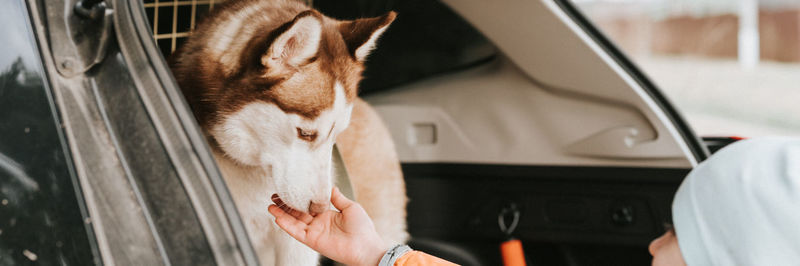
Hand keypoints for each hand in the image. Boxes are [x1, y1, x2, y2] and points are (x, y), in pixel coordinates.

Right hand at [268, 187, 388, 265]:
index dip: (299, 198)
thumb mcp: (350, 206)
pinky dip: (287, 225)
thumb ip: (337, 197)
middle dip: (286, 205)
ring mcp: (314, 232)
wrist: (365, 246)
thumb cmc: (363, 228)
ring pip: (294, 222)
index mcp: (328, 215)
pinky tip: (277, 218)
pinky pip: (297, 232)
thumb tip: (329, 186)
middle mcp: (319, 223)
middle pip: (298, 213)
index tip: (290, 190)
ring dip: (282, 214)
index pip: (308, 205)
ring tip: (270, 206)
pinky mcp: (312, 240)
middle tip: (275, 196)